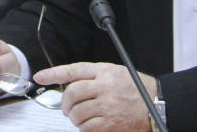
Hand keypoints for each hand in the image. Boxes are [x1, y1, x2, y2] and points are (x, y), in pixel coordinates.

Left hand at [34, 62, 154, 131]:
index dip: (54, 73)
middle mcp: (104, 87)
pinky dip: (83, 128)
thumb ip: (94, 76)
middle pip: (72, 93)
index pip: (73, 70)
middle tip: (67, 108)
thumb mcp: (115, 72)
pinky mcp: (110, 123)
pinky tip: (89, 124)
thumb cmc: (136, 89)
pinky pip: (86, 127)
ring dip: (74, 117)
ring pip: (77, 113)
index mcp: (104, 71)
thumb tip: (71, 84)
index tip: (40, 77)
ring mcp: (107, 106)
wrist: (156, 105)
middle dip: (65, 103)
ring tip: (81, 117)